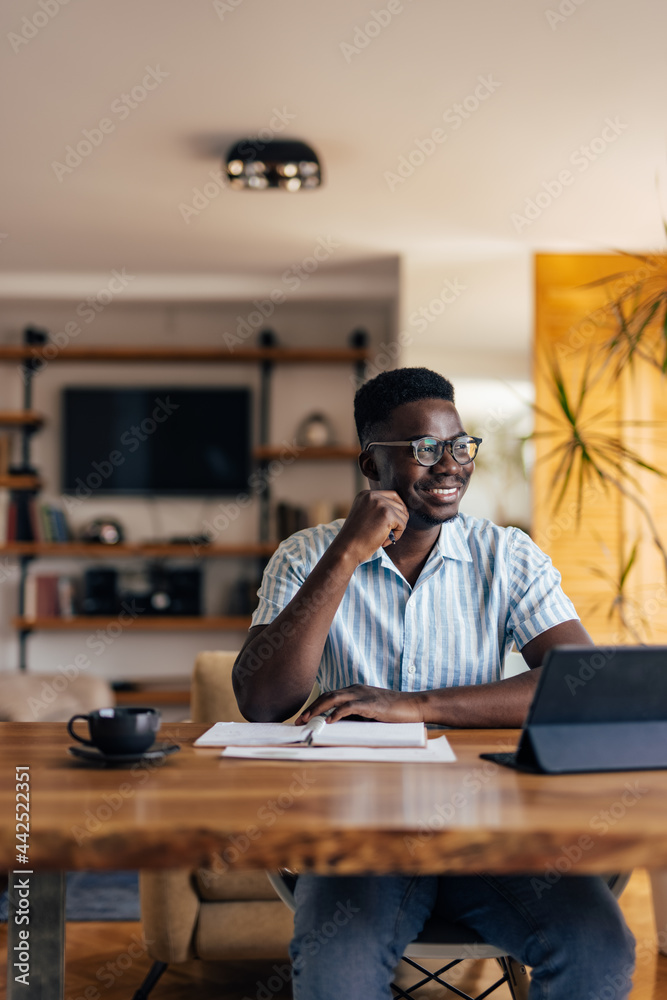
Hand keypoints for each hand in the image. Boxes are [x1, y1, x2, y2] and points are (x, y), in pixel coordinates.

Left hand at [295, 684, 424, 724]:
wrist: (412, 705)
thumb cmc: (392, 711)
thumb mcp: (369, 713)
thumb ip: (354, 716)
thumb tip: (335, 726)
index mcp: (354, 690)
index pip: (329, 696)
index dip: (314, 705)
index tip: (303, 717)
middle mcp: (356, 689)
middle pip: (327, 695)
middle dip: (311, 707)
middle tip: (299, 720)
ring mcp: (363, 695)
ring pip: (334, 698)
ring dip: (318, 709)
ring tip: (308, 720)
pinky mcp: (370, 703)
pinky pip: (350, 706)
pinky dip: (337, 713)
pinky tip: (329, 721)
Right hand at [332, 490, 408, 564]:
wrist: (346, 549)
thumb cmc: (355, 538)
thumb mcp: (364, 516)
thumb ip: (377, 509)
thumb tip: (402, 511)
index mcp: (365, 494)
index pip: (392, 495)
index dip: (397, 510)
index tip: (392, 524)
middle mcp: (372, 495)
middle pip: (400, 504)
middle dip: (399, 520)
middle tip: (388, 534)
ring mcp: (380, 504)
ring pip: (403, 515)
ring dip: (397, 529)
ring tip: (383, 539)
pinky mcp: (387, 514)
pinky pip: (402, 525)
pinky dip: (397, 536)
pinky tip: (383, 542)